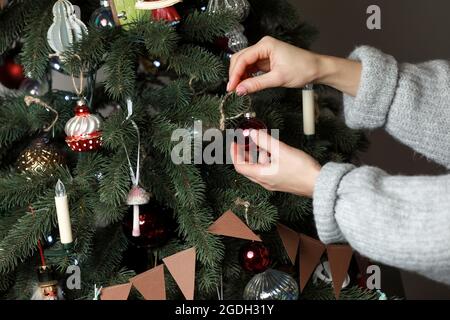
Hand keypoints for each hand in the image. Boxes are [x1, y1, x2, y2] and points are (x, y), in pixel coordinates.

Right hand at [227, 36, 361, 96]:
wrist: (316, 69)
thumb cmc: (302, 69)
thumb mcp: (277, 79)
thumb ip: (256, 84)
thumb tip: (240, 90)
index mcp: (265, 45)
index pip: (243, 59)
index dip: (235, 74)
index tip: (231, 88)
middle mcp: (263, 46)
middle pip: (240, 59)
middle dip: (235, 74)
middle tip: (232, 90)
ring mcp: (264, 53)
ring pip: (244, 63)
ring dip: (240, 76)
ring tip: (238, 89)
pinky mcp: (266, 60)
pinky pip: (251, 67)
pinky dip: (246, 76)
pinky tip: (245, 85)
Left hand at [230, 130, 321, 197]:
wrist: (318, 183)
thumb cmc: (301, 170)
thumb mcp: (281, 151)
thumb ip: (265, 141)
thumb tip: (252, 133)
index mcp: (261, 175)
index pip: (240, 166)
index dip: (234, 153)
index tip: (234, 143)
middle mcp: (264, 181)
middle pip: (247, 167)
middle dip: (244, 153)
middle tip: (244, 141)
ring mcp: (272, 181)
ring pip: (258, 167)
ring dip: (256, 154)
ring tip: (260, 141)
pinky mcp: (280, 180)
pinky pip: (267, 169)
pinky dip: (266, 158)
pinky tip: (272, 149)